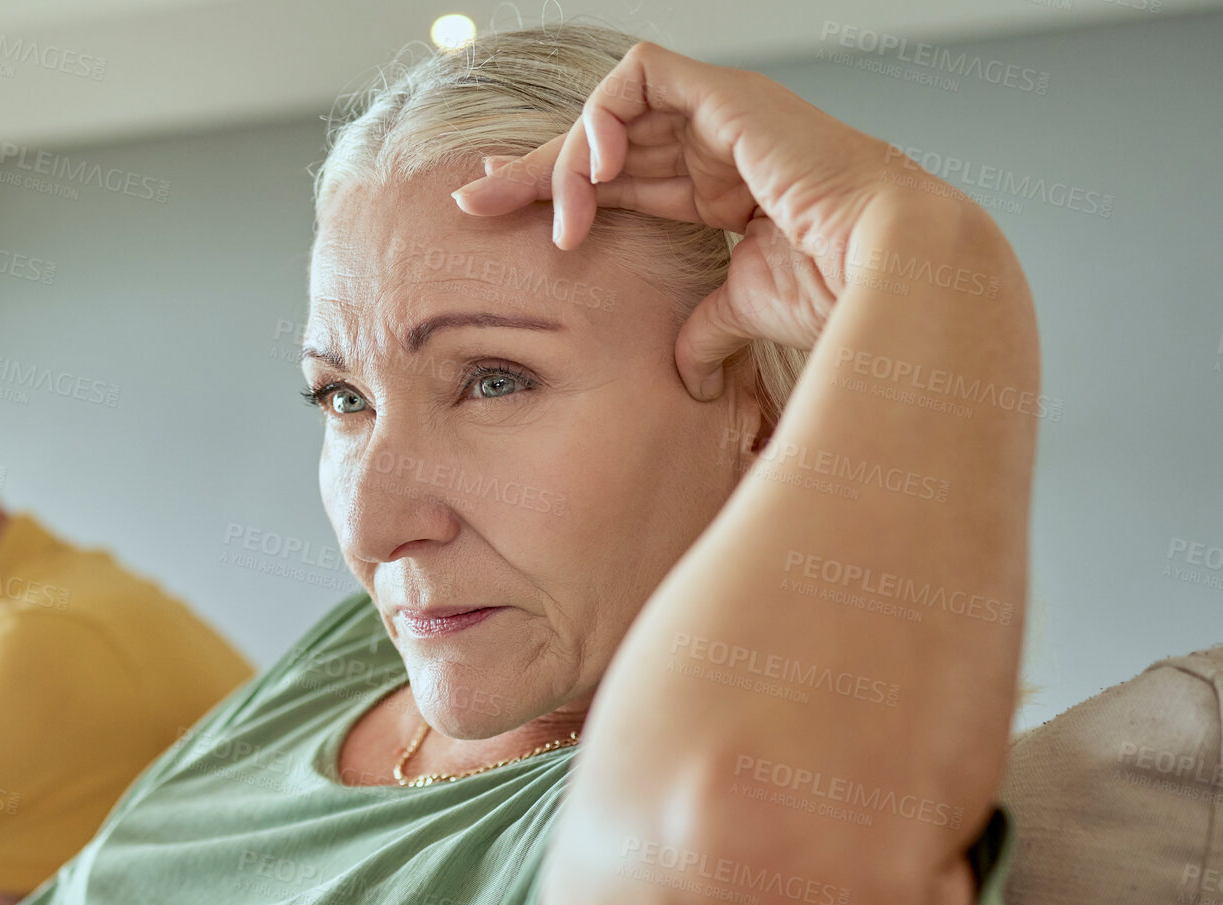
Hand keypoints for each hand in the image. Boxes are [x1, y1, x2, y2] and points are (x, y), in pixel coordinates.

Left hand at [451, 41, 914, 398]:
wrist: (886, 269)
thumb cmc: (835, 290)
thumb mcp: (744, 310)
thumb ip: (704, 329)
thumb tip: (681, 373)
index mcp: (724, 189)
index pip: (625, 179)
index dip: (562, 193)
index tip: (500, 213)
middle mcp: (721, 145)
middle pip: (604, 143)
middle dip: (533, 169)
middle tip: (474, 198)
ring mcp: (724, 114)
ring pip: (612, 109)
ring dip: (569, 161)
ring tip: (560, 219)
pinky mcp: (726, 95)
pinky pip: (640, 76)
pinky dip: (603, 117)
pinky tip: (596, 176)